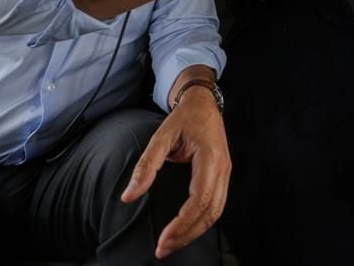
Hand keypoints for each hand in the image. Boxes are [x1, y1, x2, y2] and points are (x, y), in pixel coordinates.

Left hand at [120, 89, 231, 258]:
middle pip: (211, 212)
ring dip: (195, 232)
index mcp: (210, 158)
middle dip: (187, 235)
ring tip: (171, 243)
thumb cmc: (183, 118)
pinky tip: (185, 229)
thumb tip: (128, 196)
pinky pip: (216, 206)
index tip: (163, 238)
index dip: (183, 223)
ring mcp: (225, 173)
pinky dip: (201, 222)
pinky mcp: (222, 176)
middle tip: (163, 249)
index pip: (200, 199)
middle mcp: (222, 169)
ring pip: (216, 213)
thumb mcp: (161, 137)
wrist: (203, 103)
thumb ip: (146, 166)